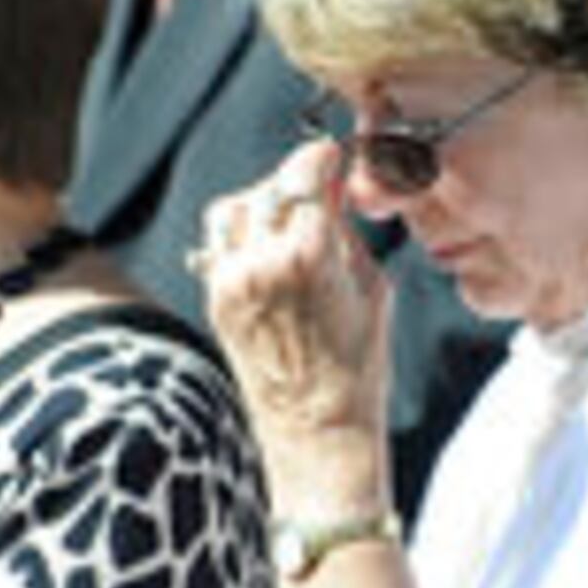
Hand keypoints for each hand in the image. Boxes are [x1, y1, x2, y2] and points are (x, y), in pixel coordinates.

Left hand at [197, 139, 392, 463]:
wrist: (317, 431)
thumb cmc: (359, 366)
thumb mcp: (372, 288)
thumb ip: (346, 233)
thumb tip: (332, 196)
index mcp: (307, 254)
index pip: (304, 174)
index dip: (320, 158)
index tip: (330, 156)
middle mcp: (260, 262)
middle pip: (267, 188)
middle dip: (294, 183)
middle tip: (318, 193)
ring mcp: (230, 282)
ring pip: (233, 211)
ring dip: (260, 205)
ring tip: (288, 223)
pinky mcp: (215, 302)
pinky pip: (219, 245)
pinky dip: (242, 237)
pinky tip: (269, 254)